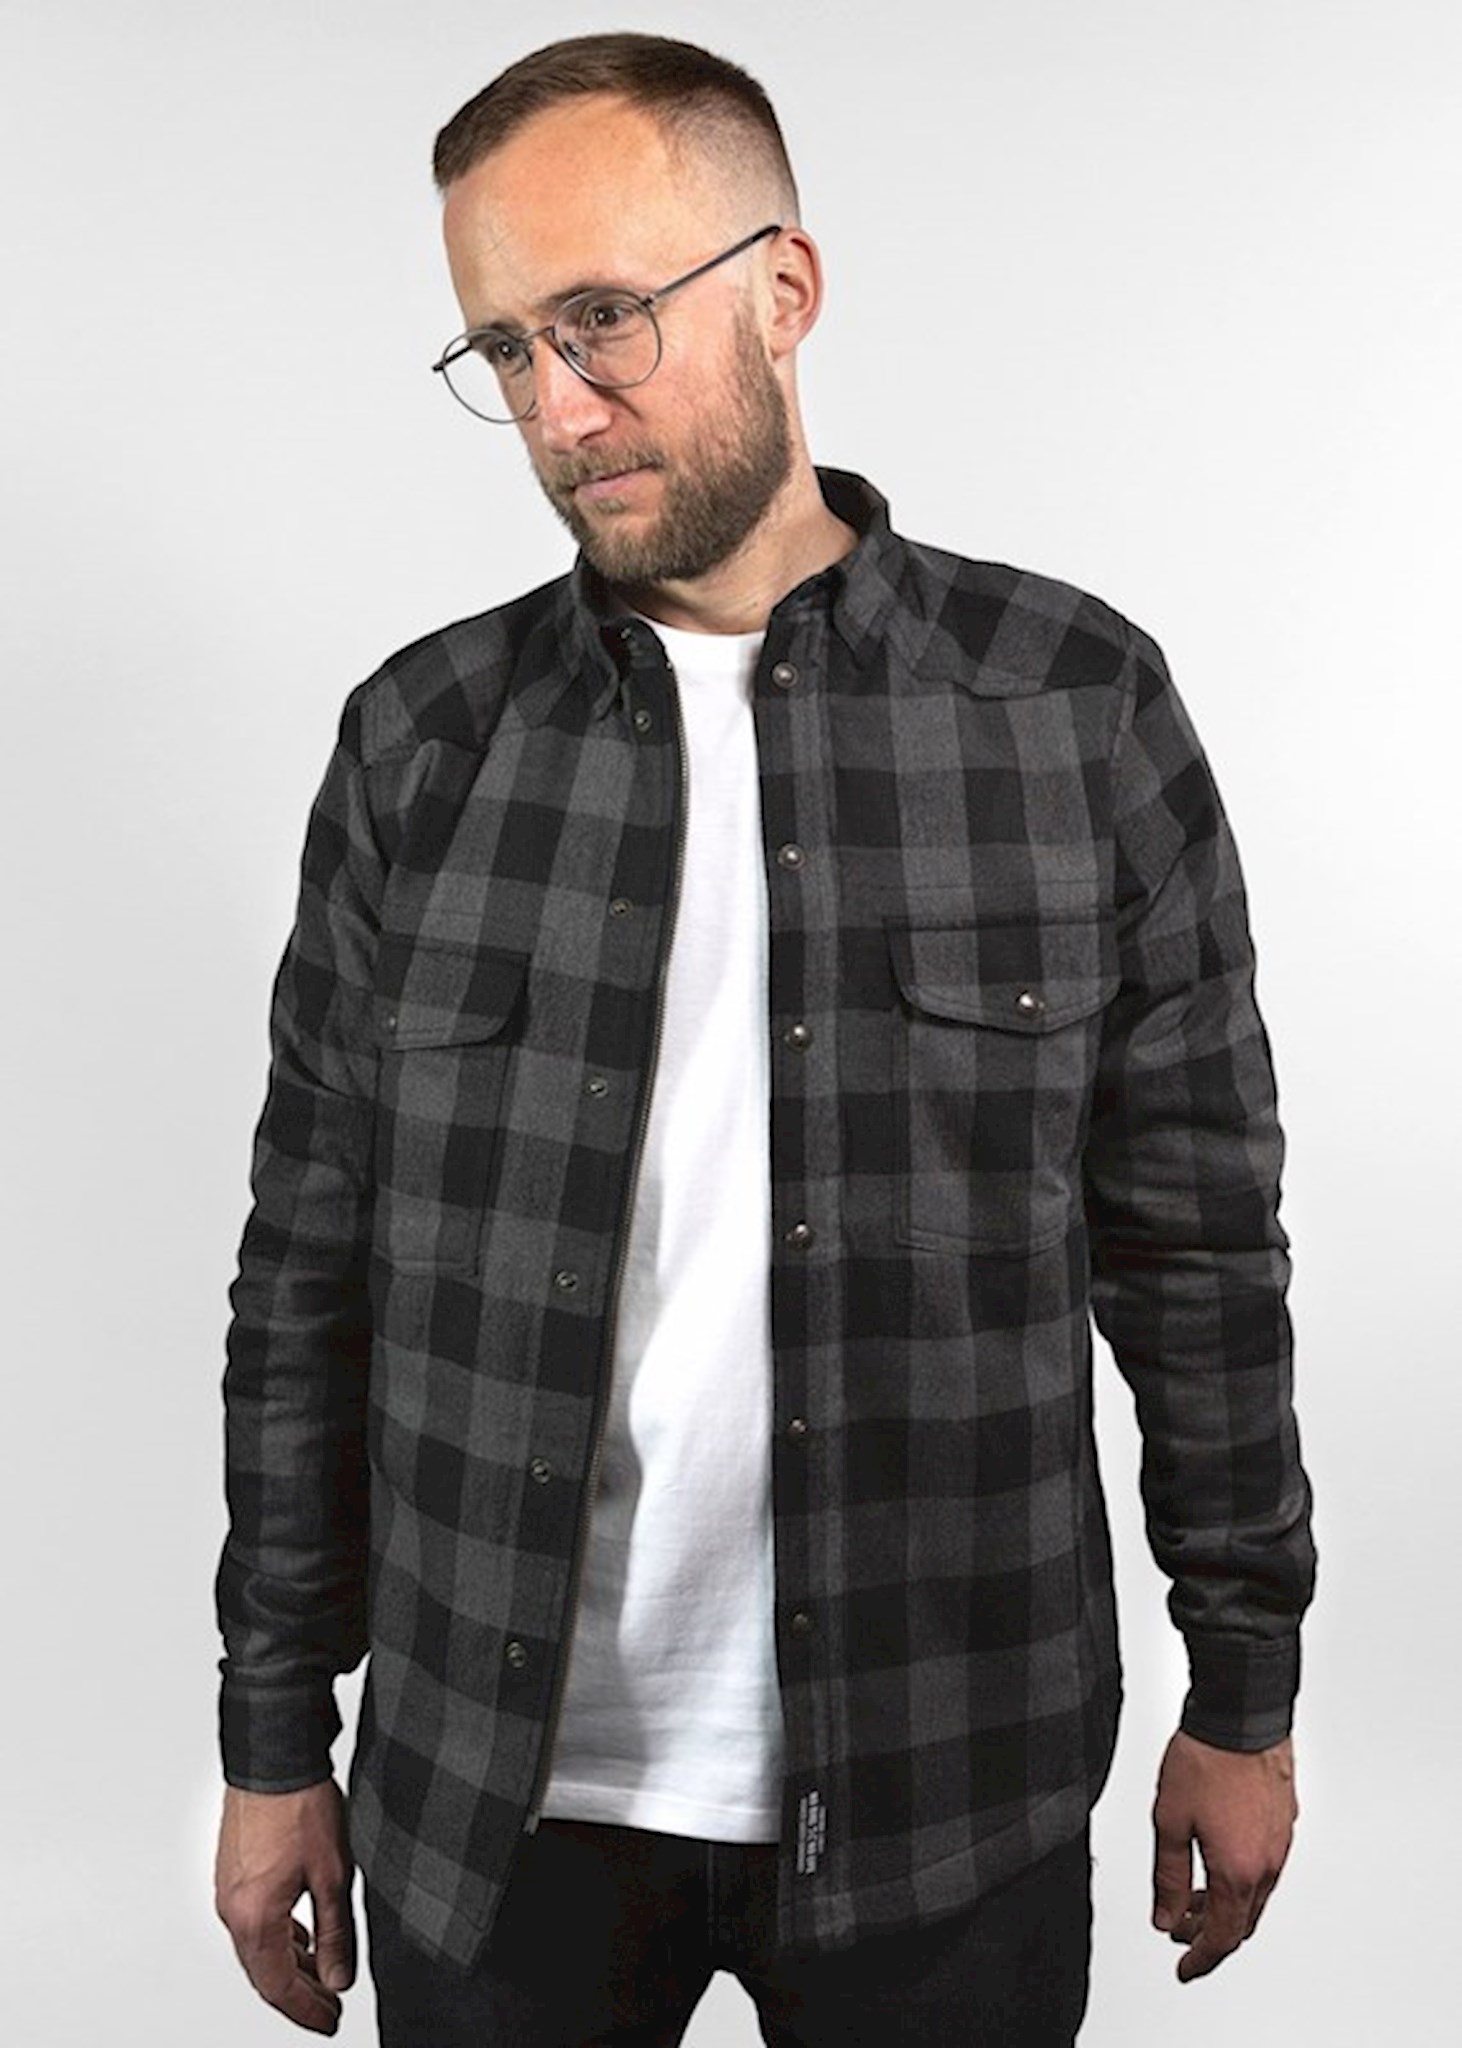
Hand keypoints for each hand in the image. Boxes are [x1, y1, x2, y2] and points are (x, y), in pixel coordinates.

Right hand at [215, 1779, 355, 2033]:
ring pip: (258, 1946)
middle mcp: (232, 1909)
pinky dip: (278, 1937)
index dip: (305, 2011)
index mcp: (254, 1918)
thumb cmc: (301, 1805)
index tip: (330, 2022)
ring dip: (288, 1965)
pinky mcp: (234, 1870)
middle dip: (298, 1995)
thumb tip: (336, 1979)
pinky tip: (300, 1935)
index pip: (277, 1986)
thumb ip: (335, 1933)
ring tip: (321, 1977)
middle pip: (264, 1971)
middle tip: (329, 2009)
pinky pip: (253, 1921)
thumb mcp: (332, 1874)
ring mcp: (229, 1889)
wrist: (275, 1755)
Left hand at [1151, 1730, 1296, 1981]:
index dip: (1201, 1959)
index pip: (1222, 1937)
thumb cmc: (1207, 1760)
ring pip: (1254, 1894)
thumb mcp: (1170, 1822)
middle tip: (1181, 1932)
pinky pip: (1263, 1867)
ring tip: (1192, 1898)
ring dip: (1224, 1905)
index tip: (1185, 1969)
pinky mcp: (1283, 1821)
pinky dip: (1239, 1879)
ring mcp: (1279, 1842)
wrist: (1241, 1716)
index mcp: (1239, 1872)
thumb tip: (1166, 1917)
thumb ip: (1168, 1877)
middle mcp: (1267, 1863)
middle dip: (1210, 1934)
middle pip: (1242, 1921)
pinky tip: (1217, 1862)